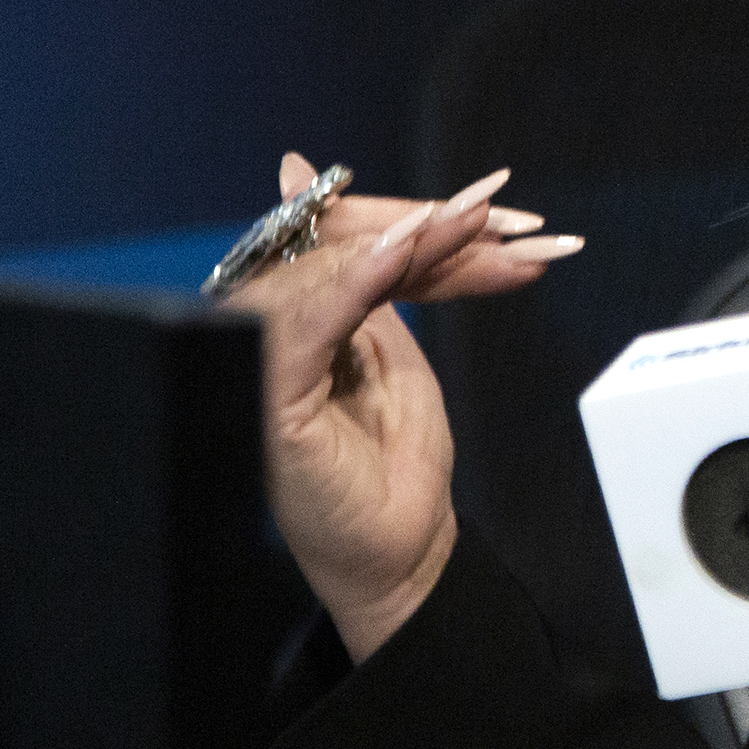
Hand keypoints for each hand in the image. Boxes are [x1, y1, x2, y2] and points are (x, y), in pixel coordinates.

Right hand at [228, 153, 582, 660]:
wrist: (401, 547)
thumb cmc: (394, 456)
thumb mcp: (396, 348)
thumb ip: (382, 280)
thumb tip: (373, 209)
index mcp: (286, 318)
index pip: (333, 242)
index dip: (400, 215)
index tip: (479, 201)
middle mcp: (263, 333)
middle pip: (328, 248)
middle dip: (416, 224)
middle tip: (488, 210)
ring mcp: (260, 365)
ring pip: (322, 273)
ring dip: (403, 242)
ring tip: (470, 222)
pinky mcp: (269, 399)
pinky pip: (305, 325)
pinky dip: (353, 283)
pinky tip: (403, 253)